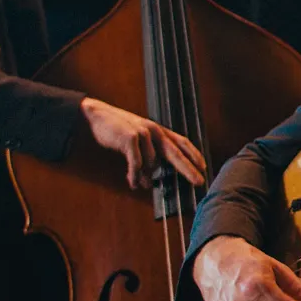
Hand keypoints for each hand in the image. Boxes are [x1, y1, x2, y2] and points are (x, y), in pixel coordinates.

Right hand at [79, 97, 206, 189]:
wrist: (97, 117)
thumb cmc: (118, 131)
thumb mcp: (137, 140)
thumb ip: (147, 157)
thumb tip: (151, 181)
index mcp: (158, 130)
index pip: (182, 142)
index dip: (194, 154)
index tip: (204, 167)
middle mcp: (154, 130)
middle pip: (176, 153)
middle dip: (189, 169)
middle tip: (199, 181)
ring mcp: (143, 133)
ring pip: (151, 163)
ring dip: (146, 177)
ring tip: (140, 184)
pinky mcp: (131, 138)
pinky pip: (136, 164)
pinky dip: (135, 176)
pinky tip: (133, 184)